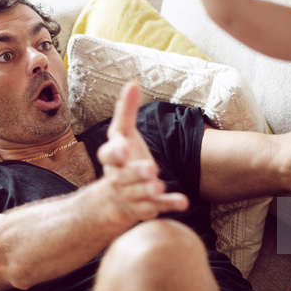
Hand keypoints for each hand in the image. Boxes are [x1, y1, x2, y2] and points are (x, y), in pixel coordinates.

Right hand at [98, 83, 187, 224]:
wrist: (117, 195)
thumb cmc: (124, 156)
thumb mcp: (123, 133)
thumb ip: (126, 111)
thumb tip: (133, 83)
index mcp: (111, 158)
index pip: (107, 156)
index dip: (114, 153)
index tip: (123, 148)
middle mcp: (118, 179)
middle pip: (123, 178)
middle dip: (136, 174)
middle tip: (150, 169)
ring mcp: (131, 196)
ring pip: (138, 196)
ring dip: (148, 192)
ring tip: (159, 186)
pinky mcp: (146, 208)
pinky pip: (157, 208)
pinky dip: (169, 206)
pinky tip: (183, 202)